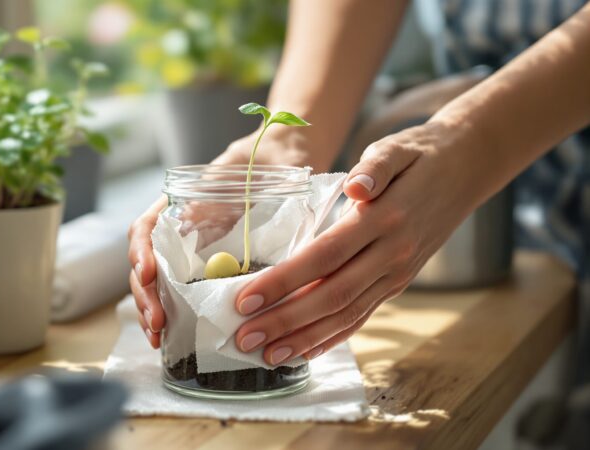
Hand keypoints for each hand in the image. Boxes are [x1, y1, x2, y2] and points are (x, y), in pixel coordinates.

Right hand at [128, 126, 318, 348]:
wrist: (283, 158)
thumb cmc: (262, 161)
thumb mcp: (243, 170)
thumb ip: (225, 186)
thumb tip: (210, 212)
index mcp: (180, 204)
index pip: (147, 228)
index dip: (142, 252)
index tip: (149, 274)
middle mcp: (180, 230)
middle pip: (148, 263)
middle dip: (146, 294)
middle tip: (156, 323)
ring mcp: (192, 252)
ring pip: (158, 283)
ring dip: (153, 310)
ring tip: (156, 337)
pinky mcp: (208, 270)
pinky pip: (183, 294)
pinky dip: (174, 315)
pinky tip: (171, 337)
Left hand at [234, 121, 489, 364]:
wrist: (467, 170)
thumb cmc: (421, 156)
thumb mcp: (397, 148)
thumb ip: (376, 167)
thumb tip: (357, 187)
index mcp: (384, 220)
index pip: (325, 256)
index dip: (284, 281)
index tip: (246, 299)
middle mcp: (392, 255)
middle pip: (332, 296)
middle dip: (285, 321)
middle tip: (243, 338)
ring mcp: (397, 274)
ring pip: (347, 315)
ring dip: (305, 339)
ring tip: (267, 356)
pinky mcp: (397, 283)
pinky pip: (363, 316)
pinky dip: (334, 337)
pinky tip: (306, 352)